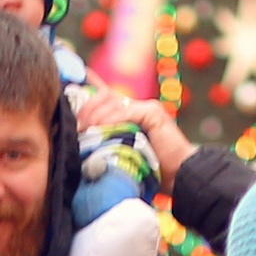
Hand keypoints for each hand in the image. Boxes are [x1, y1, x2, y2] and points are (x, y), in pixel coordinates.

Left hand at [74, 84, 194, 184]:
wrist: (181, 177)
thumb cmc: (152, 173)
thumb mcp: (121, 158)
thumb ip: (106, 146)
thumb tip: (83, 145)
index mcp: (129, 115)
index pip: (106, 95)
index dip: (90, 83)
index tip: (75, 78)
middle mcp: (137, 107)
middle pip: (104, 96)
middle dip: (87, 108)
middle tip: (78, 127)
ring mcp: (146, 108)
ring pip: (112, 101)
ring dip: (96, 116)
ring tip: (86, 130)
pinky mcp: (153, 113)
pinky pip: (126, 111)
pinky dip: (113, 120)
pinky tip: (106, 130)